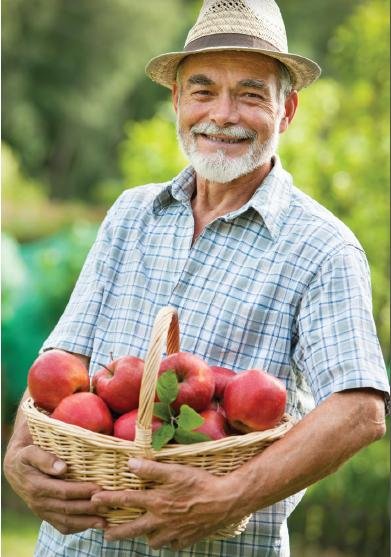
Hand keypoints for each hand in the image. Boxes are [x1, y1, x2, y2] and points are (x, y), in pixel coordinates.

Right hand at [3, 444, 106, 534]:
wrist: (14, 467)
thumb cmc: (26, 455)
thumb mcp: (30, 452)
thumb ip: (44, 459)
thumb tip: (62, 468)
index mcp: (36, 486)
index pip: (63, 491)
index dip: (81, 491)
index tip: (99, 488)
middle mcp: (39, 502)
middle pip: (67, 508)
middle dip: (89, 508)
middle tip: (109, 504)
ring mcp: (42, 511)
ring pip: (66, 521)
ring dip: (86, 523)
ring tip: (105, 521)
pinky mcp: (46, 515)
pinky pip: (62, 526)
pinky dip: (78, 527)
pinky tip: (92, 524)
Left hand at [91, 458, 246, 549]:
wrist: (226, 501)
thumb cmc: (200, 482)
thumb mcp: (175, 471)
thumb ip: (151, 469)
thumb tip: (129, 464)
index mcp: (157, 502)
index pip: (127, 501)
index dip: (108, 500)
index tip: (93, 501)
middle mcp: (161, 521)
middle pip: (133, 530)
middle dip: (117, 532)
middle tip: (106, 534)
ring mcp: (174, 533)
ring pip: (153, 541)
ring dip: (146, 536)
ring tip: (144, 530)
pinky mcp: (187, 540)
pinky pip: (172, 544)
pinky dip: (168, 540)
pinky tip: (169, 534)